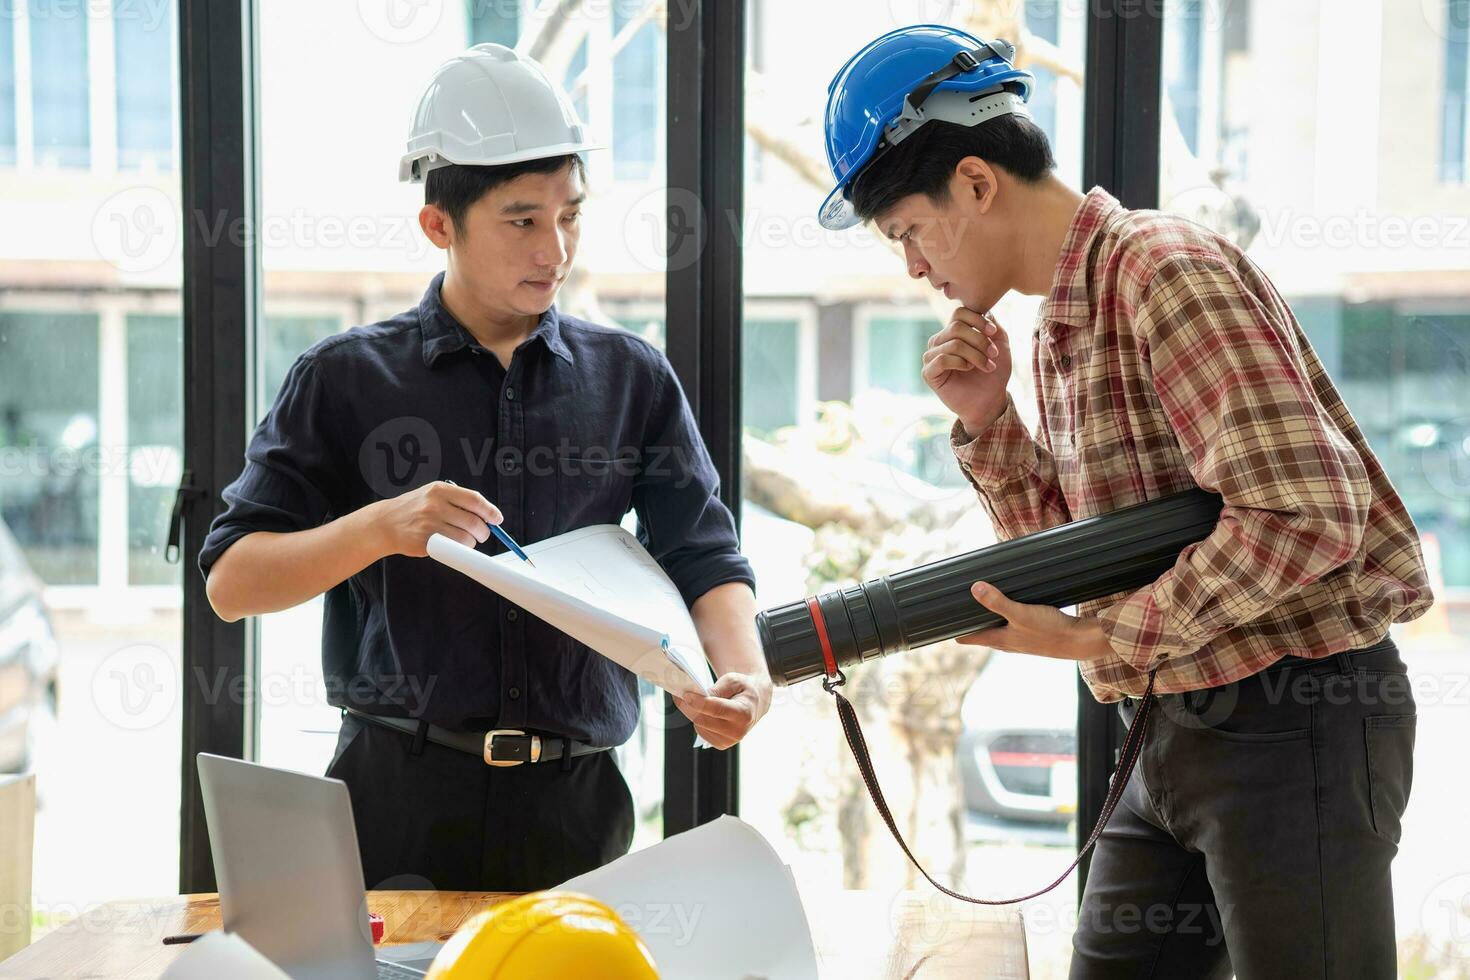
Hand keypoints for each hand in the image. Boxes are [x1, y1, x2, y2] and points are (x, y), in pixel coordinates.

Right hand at [370, 481, 502, 557]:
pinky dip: (460, 550)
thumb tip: (488, 515)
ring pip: (467, 538)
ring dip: (472, 542)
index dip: (490, 511)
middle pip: (474, 521)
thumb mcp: (433, 494)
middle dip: (484, 531)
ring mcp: (429, 524)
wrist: (385, 522)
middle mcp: (435, 505)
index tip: (497, 519)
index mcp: (440, 490)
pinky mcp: (425, 541)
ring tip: (465, 540)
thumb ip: (458, 501)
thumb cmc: (414, 509)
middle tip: (482, 534)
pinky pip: (453, 549)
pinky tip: (454, 545)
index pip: (474, 500)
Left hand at [673, 672, 771, 749]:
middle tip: (679, 693)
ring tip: (691, 700)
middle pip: (704, 719)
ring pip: (699, 726)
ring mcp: (729, 741)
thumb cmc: (743, 689)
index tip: (685, 694)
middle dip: (689, 707)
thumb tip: (700, 696)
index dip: (699, 702)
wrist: (754, 704)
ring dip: (692, 713)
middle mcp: (738, 731)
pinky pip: (701, 731)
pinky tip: (701, 711)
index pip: (717, 709)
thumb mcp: (734, 680)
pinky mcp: (721, 744)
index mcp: (744, 713)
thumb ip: (718, 688)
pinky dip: (697, 720)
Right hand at [921, 308, 1012, 437]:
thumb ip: (992, 324)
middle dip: (980, 340)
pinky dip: (960, 363)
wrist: (989, 401)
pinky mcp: (928, 373)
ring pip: (953, 344)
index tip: (994, 333)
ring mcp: (931, 356)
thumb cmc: (993, 373)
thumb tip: (985, 309)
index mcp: (952, 332)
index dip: (978, 320)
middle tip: (993, 354)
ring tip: (988, 366)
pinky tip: (968, 369)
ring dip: (975, 355)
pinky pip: (942, 359)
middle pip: (957, 327)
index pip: (959, 313)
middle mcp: (939, 341)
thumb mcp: (999, 344)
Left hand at [957, 581, 1115, 661]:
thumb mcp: (1021, 613)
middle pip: (979, 632)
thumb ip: (997, 602)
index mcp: (998, 640)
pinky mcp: (1032, 633)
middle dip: (967, 620)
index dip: (951, 630)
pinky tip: (1009, 603)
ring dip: (986, 616)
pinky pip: (1011, 624)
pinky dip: (1004, 614)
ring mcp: (1019, 639)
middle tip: (955, 602)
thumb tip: (974, 588)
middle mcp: (1006, 642)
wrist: (1079, 641)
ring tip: (978, 599)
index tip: (938, 619)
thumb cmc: (1049, 631)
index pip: (966, 637)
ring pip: (995, 628)